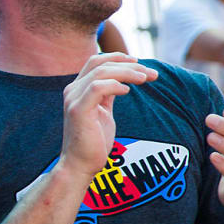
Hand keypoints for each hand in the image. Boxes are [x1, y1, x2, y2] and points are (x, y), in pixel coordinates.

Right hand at [60, 53, 158, 179]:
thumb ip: (107, 96)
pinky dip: (116, 85)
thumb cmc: (93, 142)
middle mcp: (72, 90)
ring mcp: (73, 99)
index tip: (139, 63)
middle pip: (99, 63)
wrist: (80, 165)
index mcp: (77, 89)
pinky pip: (98, 88)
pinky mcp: (78, 110)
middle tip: (150, 73)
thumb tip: (122, 82)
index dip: (117, 57)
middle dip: (128, 64)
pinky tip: (128, 91)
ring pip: (101, 72)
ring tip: (145, 79)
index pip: (96, 62)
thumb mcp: (103, 112)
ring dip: (127, 73)